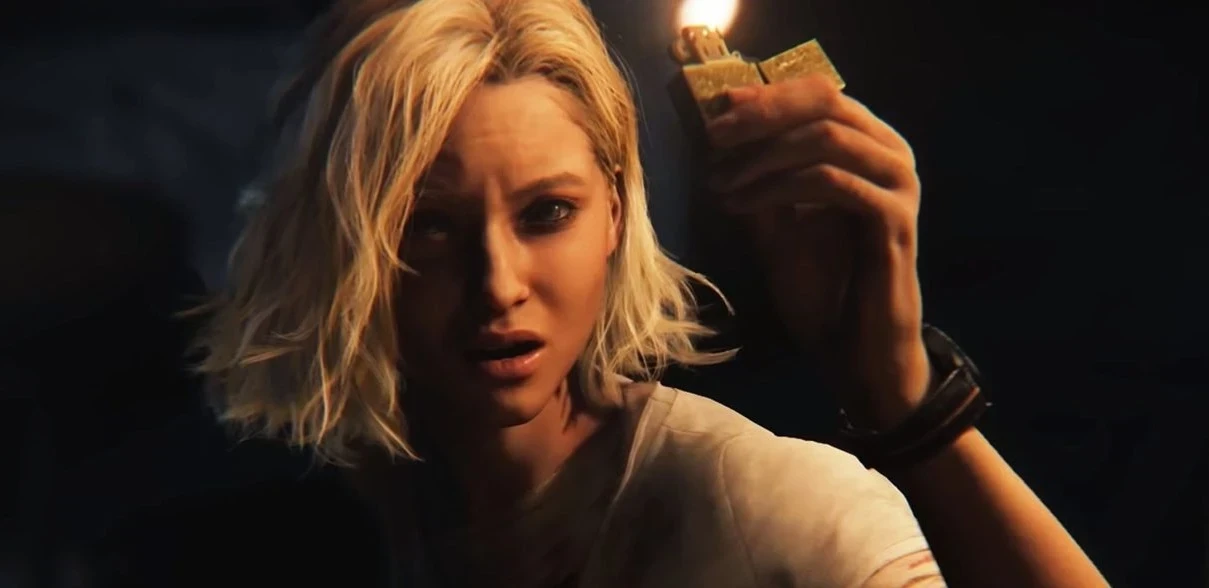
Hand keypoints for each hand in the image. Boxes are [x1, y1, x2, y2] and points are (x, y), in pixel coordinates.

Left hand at [705, 74, 930, 428]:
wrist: (853, 353)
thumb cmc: (821, 289)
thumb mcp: (776, 224)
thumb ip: (759, 178)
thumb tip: (719, 134)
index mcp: (869, 147)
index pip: (819, 94)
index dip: (765, 96)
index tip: (715, 109)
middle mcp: (892, 155)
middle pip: (825, 102)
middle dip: (760, 116)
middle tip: (713, 138)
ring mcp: (899, 186)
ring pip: (827, 137)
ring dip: (763, 156)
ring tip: (721, 182)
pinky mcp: (894, 219)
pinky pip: (832, 182)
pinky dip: (779, 186)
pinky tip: (742, 204)